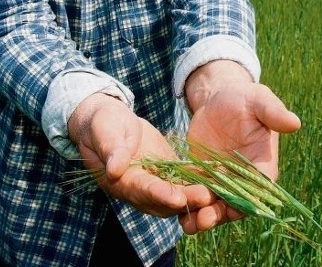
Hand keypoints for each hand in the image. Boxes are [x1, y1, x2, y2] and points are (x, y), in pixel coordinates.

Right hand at [68, 93, 213, 216]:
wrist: (108, 121)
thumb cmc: (102, 123)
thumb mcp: (104, 130)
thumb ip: (110, 148)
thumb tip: (114, 169)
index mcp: (121, 180)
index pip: (142, 190)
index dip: (159, 194)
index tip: (177, 197)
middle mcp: (139, 187)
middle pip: (164, 200)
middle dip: (185, 200)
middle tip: (206, 197)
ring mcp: (155, 181)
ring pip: (178, 195)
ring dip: (197, 196)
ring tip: (218, 191)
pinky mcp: (167, 171)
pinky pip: (185, 180)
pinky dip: (200, 181)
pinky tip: (219, 175)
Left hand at [180, 62, 300, 233]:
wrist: (218, 99)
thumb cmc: (244, 98)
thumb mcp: (258, 100)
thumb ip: (273, 112)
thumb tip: (295, 122)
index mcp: (264, 165)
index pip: (260, 188)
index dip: (249, 200)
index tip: (235, 207)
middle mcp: (244, 179)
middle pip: (236, 204)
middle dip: (222, 214)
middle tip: (205, 219)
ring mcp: (223, 181)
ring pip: (217, 206)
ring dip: (205, 217)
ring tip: (190, 224)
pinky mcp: (205, 178)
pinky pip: (199, 197)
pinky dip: (190, 207)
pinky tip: (178, 215)